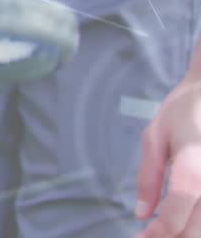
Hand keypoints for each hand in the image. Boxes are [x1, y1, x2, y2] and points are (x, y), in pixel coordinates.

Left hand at [135, 81, 200, 237]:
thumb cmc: (184, 110)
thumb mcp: (155, 138)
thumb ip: (148, 178)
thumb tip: (141, 213)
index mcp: (193, 170)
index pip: (175, 217)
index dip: (157, 233)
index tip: (141, 237)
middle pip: (196, 229)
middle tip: (150, 237)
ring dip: (187, 233)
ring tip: (164, 229)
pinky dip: (199, 220)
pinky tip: (184, 217)